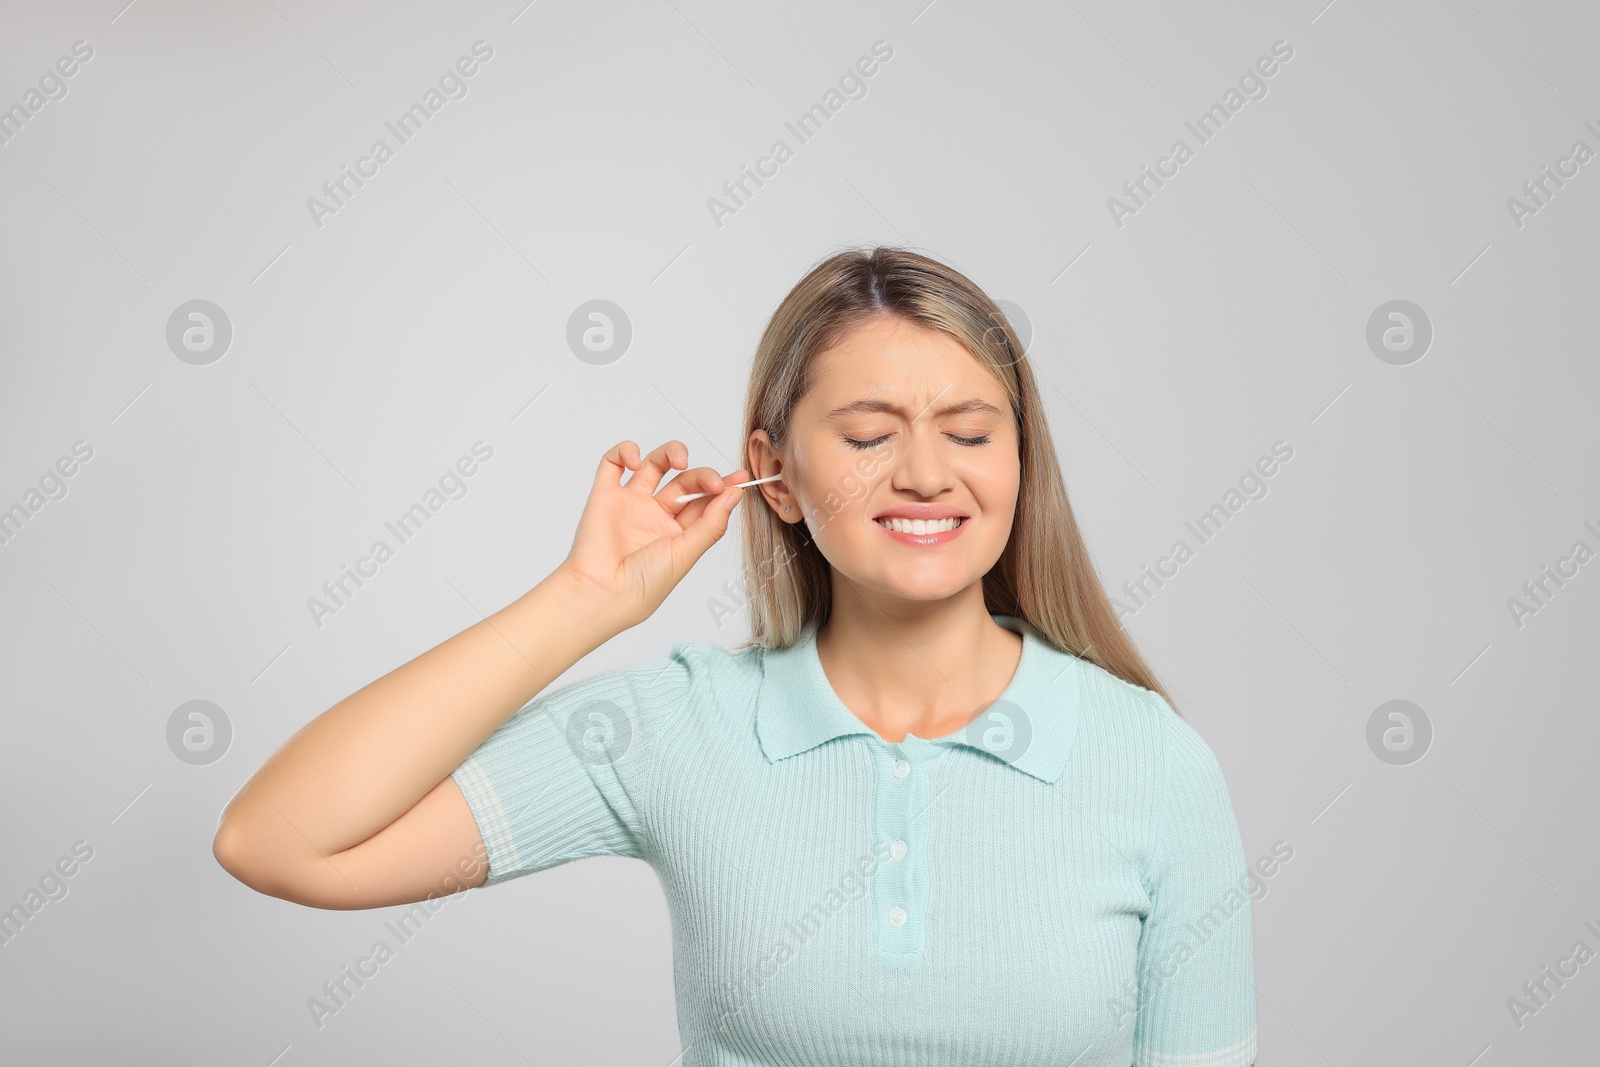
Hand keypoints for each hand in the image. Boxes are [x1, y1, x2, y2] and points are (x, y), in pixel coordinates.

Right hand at [553, 439, 749, 629]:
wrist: (602, 594)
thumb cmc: (642, 585)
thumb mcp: (686, 554)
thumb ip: (711, 523)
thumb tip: (734, 494)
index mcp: (676, 534)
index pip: (704, 502)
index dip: (723, 488)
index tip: (741, 479)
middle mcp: (654, 516)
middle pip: (685, 482)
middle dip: (703, 476)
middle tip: (714, 482)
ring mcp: (630, 503)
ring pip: (654, 464)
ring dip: (671, 453)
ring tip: (680, 461)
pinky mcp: (605, 495)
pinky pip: (613, 463)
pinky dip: (625, 451)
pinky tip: (636, 460)